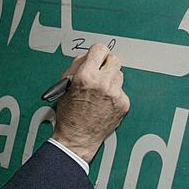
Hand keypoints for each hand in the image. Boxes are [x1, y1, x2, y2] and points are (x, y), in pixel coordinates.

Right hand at [51, 43, 129, 162]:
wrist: (77, 138)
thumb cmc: (68, 115)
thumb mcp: (65, 85)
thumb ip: (77, 66)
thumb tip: (89, 56)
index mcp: (86, 76)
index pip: (100, 49)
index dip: (97, 52)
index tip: (97, 56)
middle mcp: (103, 83)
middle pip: (114, 59)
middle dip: (106, 63)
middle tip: (100, 71)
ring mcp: (115, 94)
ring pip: (119, 74)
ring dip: (111, 78)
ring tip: (100, 90)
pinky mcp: (123, 104)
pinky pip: (121, 90)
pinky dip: (115, 93)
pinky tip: (105, 101)